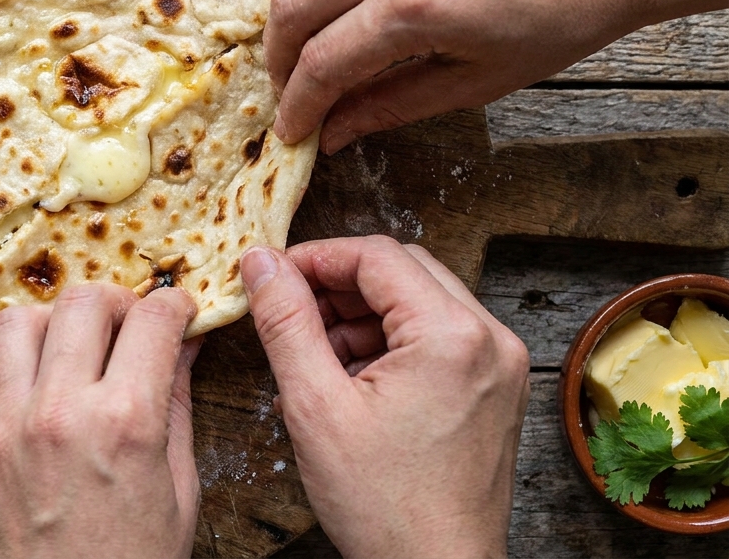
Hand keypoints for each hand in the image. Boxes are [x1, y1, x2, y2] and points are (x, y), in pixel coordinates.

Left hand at [0, 284, 202, 558]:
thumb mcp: (179, 488)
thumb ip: (177, 402)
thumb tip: (185, 342)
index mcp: (126, 422)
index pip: (151, 319)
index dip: (172, 304)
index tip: (174, 310)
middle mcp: (60, 412)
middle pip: (82, 302)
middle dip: (115, 302)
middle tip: (126, 326)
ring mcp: (4, 429)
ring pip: (15, 322)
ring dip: (50, 324)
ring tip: (69, 350)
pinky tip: (19, 384)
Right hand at [242, 237, 529, 557]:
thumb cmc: (385, 506)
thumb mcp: (315, 406)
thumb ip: (286, 323)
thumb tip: (262, 263)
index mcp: (452, 336)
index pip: (377, 255)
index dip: (316, 257)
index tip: (274, 275)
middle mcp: (490, 340)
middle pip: (403, 272)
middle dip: (339, 285)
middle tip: (290, 312)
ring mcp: (499, 366)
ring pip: (420, 302)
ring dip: (362, 316)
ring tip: (315, 356)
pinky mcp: (495, 389)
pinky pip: (437, 338)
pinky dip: (390, 344)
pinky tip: (349, 378)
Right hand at [266, 0, 728, 153]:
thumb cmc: (561, 13)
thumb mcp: (479, 80)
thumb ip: (391, 105)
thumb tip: (333, 132)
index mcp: (419, 5)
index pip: (323, 63)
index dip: (297, 104)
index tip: (290, 125)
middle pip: (293, 4)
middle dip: (280, 55)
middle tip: (292, 78)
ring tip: (301, 11)